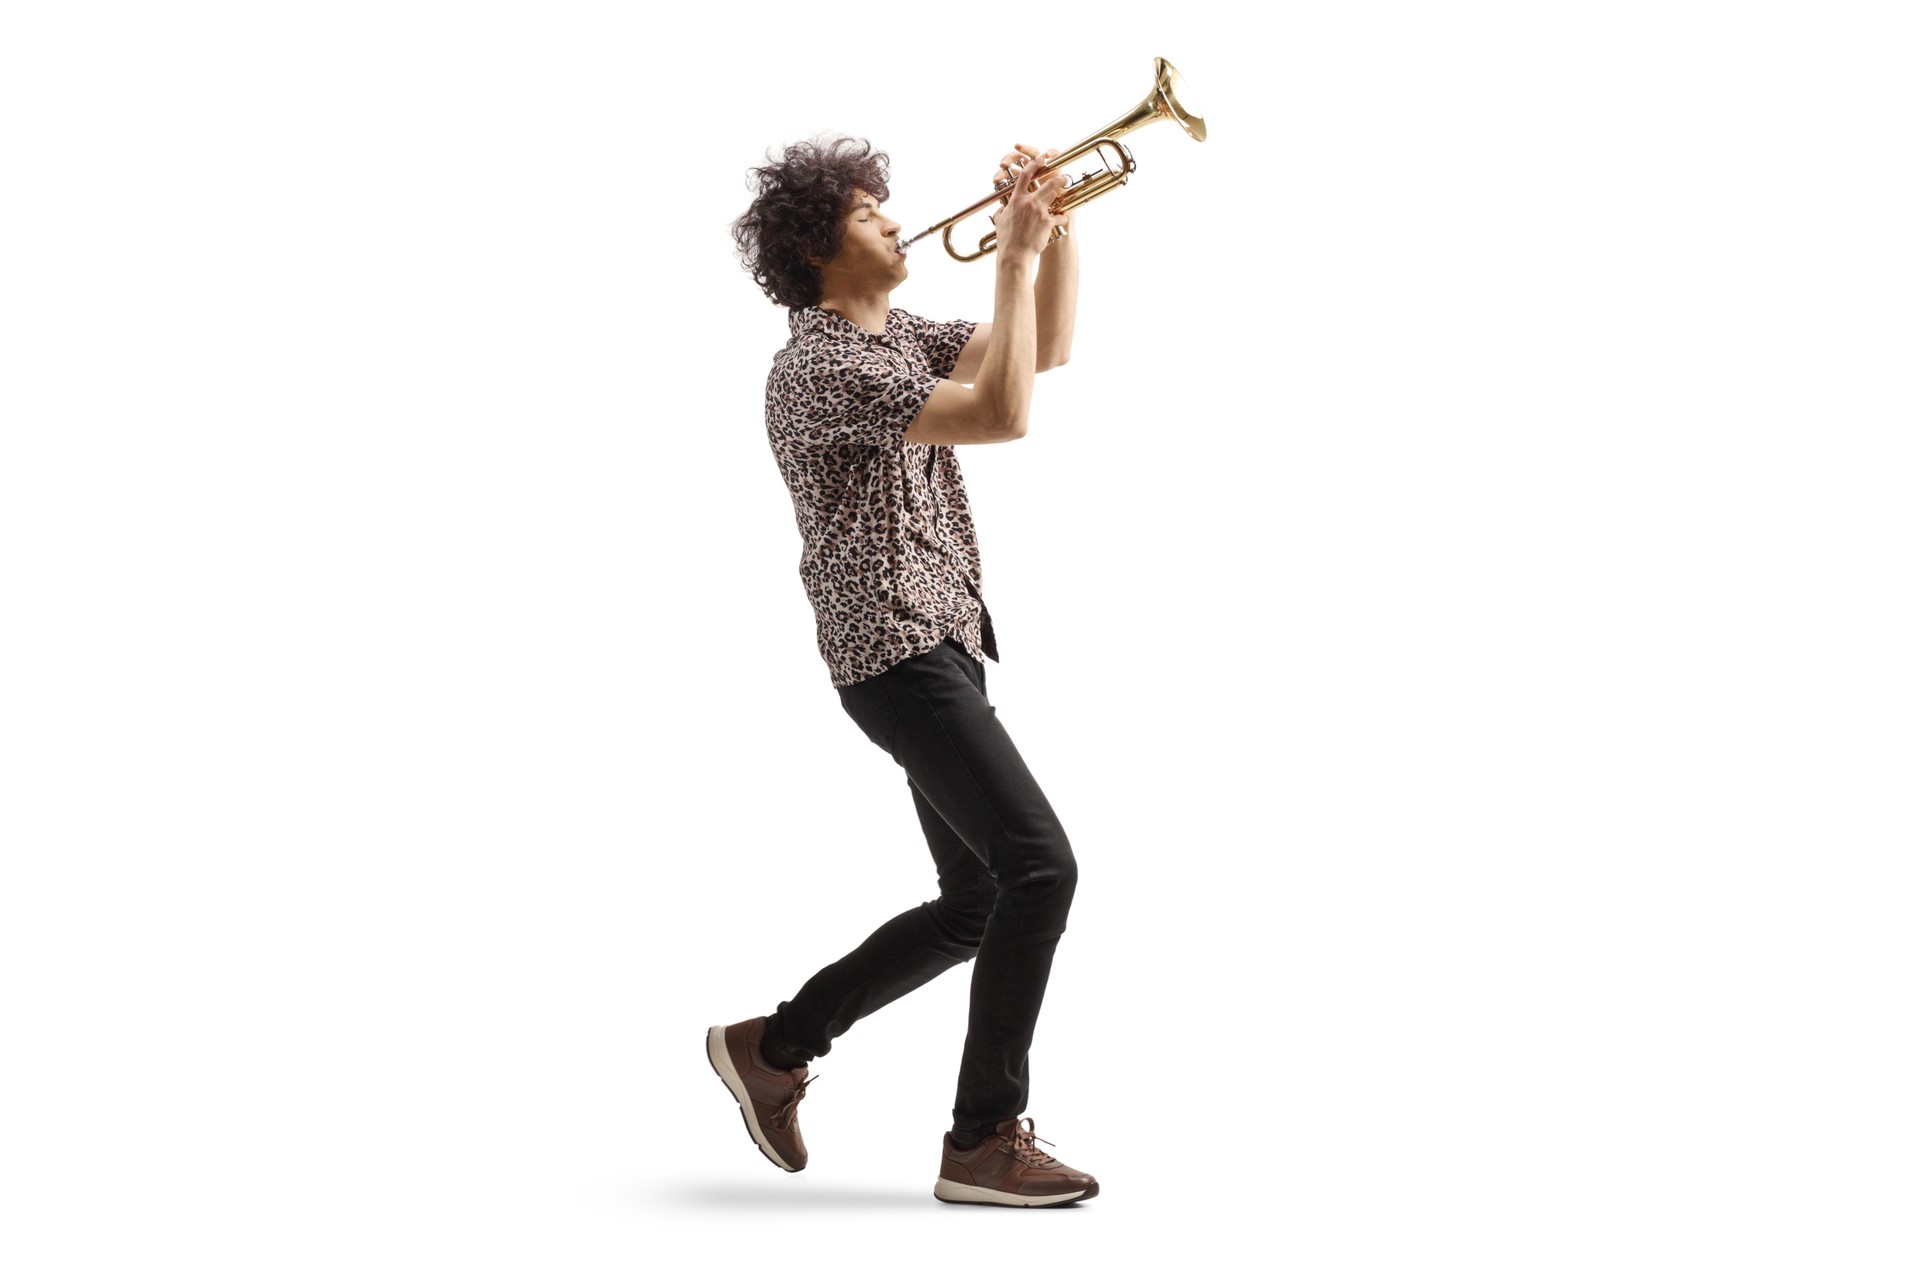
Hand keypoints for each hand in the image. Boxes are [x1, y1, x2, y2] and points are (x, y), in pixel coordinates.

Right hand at [987, 142, 1070, 260]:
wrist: (1014, 254)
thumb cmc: (1007, 240)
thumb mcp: (1000, 222)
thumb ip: (1002, 211)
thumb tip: (1002, 209)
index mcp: (1016, 200)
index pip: (1025, 175)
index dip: (1034, 164)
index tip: (1041, 158)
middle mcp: (1028, 202)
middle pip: (1047, 182)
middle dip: (1057, 178)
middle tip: (1062, 177)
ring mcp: (1038, 211)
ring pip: (1054, 194)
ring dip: (1061, 192)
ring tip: (1064, 192)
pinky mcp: (1047, 222)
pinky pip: (1059, 216)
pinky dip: (1062, 218)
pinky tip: (1062, 221)